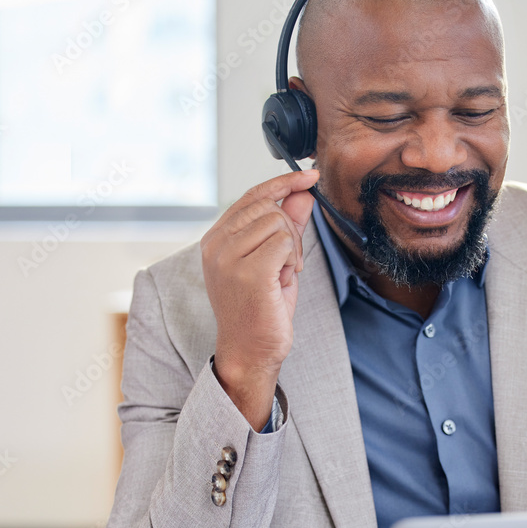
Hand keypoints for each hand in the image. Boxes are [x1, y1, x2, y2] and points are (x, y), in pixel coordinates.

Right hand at [200, 168, 318, 427]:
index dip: (283, 183)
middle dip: (290, 230)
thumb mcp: (276, 261)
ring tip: (282, 276)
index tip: (310, 175)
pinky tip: (284, 281)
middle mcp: (216, 245)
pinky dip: (293, 260)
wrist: (251, 352)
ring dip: (292, 248)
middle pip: (269, 207)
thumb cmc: (261, 310)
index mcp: (216, 239)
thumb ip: (287, 226)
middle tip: (289, 263)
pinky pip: (284, 243)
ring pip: (279, 223)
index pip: (252, 196)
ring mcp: (228, 258)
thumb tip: (302, 193)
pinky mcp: (248, 273)